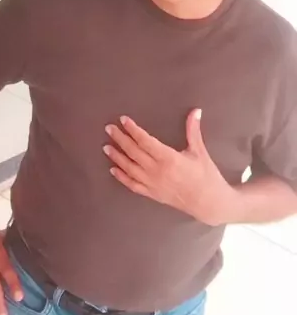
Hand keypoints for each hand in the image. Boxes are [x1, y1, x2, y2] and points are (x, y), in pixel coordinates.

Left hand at [104, 109, 234, 225]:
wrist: (209, 203)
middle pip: (133, 152)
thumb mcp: (199, 151)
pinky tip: (113, 169)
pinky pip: (133, 185)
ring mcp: (153, 184)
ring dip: (117, 157)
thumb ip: (193, 130)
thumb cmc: (206, 176)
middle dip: (120, 139)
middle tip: (109, 128)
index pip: (145, 140)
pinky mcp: (152, 194)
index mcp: (168, 158)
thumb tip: (196, 111)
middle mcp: (157, 171)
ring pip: (129, 168)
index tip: (124, 120)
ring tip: (106, 146)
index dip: (133, 130)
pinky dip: (122, 177)